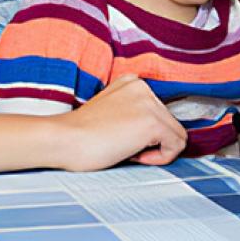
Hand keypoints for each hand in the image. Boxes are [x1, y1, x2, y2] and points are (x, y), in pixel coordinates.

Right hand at [49, 75, 186, 170]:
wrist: (62, 140)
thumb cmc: (80, 136)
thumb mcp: (112, 111)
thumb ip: (133, 112)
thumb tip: (158, 132)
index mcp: (133, 82)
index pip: (158, 112)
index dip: (144, 133)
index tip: (122, 139)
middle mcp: (145, 87)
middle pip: (169, 122)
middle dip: (150, 141)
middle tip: (122, 147)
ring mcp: (150, 103)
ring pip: (176, 134)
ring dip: (154, 149)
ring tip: (126, 150)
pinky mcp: (153, 122)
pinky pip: (177, 145)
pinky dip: (160, 157)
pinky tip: (135, 156)